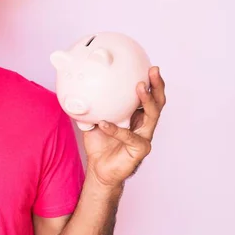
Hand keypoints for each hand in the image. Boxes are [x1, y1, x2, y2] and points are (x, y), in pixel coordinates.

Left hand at [83, 66, 165, 188]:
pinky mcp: (139, 150)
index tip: (149, 65)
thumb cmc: (100, 144)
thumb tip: (76, 88)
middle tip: (153, 71)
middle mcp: (144, 125)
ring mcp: (144, 137)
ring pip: (152, 117)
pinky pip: (129, 137)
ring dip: (147, 100)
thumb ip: (90, 106)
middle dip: (157, 85)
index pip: (148, 96)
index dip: (151, 82)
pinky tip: (104, 123)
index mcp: (136, 116)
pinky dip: (116, 130)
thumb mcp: (92, 120)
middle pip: (158, 103)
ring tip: (139, 87)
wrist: (99, 169)